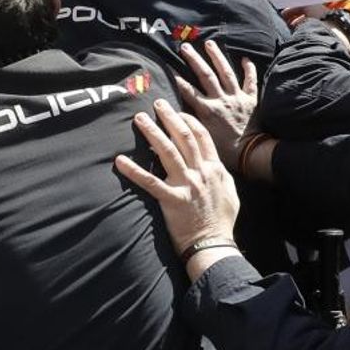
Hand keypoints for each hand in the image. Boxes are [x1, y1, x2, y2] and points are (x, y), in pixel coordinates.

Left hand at [115, 100, 240, 264]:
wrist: (214, 245)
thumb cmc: (221, 222)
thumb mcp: (229, 193)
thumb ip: (219, 175)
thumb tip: (213, 164)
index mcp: (214, 169)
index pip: (201, 136)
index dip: (188, 120)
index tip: (176, 111)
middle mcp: (201, 173)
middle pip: (184, 137)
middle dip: (169, 117)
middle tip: (156, 104)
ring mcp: (186, 185)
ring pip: (167, 151)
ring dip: (152, 132)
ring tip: (139, 119)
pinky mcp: (171, 200)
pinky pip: (149, 181)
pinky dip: (133, 170)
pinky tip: (120, 160)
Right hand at [175, 40, 258, 171]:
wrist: (251, 153)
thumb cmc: (226, 151)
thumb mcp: (202, 139)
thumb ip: (187, 128)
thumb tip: (169, 123)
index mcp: (207, 110)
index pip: (188, 91)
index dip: (177, 79)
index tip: (168, 68)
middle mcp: (220, 99)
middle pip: (205, 75)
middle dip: (194, 59)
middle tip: (185, 47)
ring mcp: (236, 97)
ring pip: (226, 72)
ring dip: (217, 57)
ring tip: (210, 43)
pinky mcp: (251, 100)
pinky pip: (251, 82)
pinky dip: (249, 70)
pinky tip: (246, 59)